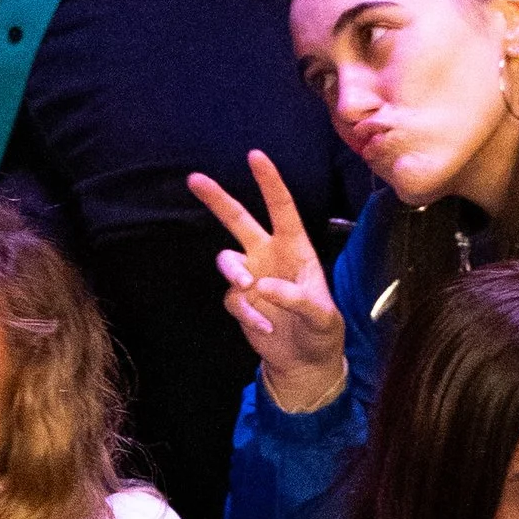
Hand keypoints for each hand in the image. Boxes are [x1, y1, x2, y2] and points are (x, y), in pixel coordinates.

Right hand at [187, 151, 347, 410]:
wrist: (305, 361)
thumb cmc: (322, 332)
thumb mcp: (323, 317)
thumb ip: (298, 298)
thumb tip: (262, 285)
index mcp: (296, 249)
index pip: (282, 209)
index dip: (269, 182)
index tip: (255, 156)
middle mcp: (270, 256)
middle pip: (238, 220)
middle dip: (218, 199)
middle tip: (194, 179)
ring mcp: (252, 277)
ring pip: (227, 259)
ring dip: (233, 270)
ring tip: (248, 285)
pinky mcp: (241, 300)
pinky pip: (232, 297)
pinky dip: (246, 312)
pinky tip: (265, 326)